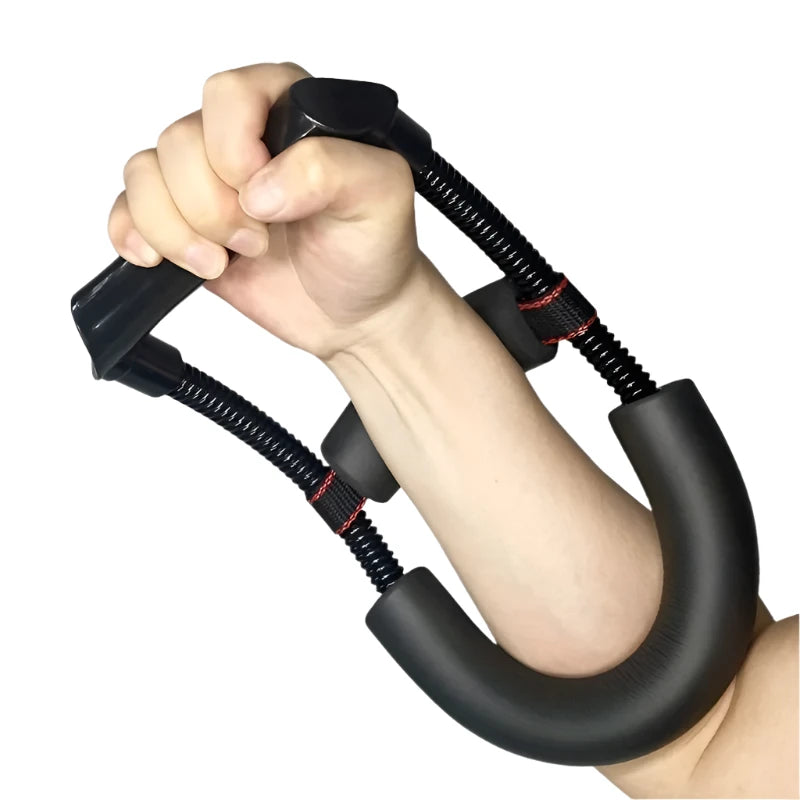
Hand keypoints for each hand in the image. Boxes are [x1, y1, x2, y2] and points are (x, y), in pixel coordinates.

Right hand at [108, 62, 428, 359]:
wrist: (356, 313)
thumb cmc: (372, 250)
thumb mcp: (380, 198)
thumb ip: (330, 170)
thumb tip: (260, 187)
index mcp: (288, 110)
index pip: (228, 95)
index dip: (232, 151)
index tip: (263, 202)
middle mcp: (241, 139)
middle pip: (179, 142)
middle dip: (212, 207)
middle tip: (259, 242)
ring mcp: (207, 182)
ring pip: (145, 174)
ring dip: (177, 229)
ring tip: (223, 260)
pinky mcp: (183, 224)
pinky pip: (129, 210)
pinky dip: (134, 235)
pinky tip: (163, 260)